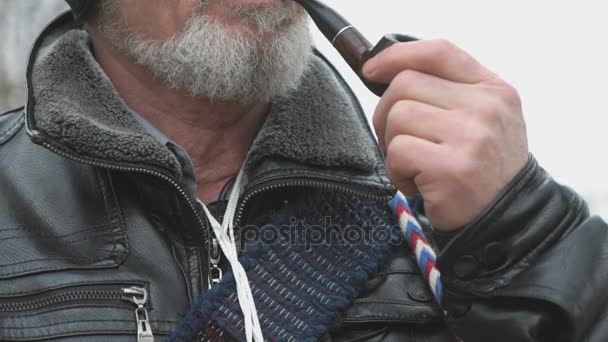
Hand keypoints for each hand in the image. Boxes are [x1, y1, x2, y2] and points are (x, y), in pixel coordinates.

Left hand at [364, 39, 528, 230]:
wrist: (508, 221)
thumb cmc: (483, 170)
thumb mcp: (482, 119)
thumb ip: (447, 91)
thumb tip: (388, 72)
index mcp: (493, 89)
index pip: (438, 52)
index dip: (397, 56)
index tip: (372, 70)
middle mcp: (486, 108)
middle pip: (405, 85)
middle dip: (387, 114)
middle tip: (401, 142)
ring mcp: (471, 137)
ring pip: (396, 117)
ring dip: (393, 146)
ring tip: (417, 166)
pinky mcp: (451, 168)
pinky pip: (397, 152)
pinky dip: (397, 172)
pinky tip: (418, 184)